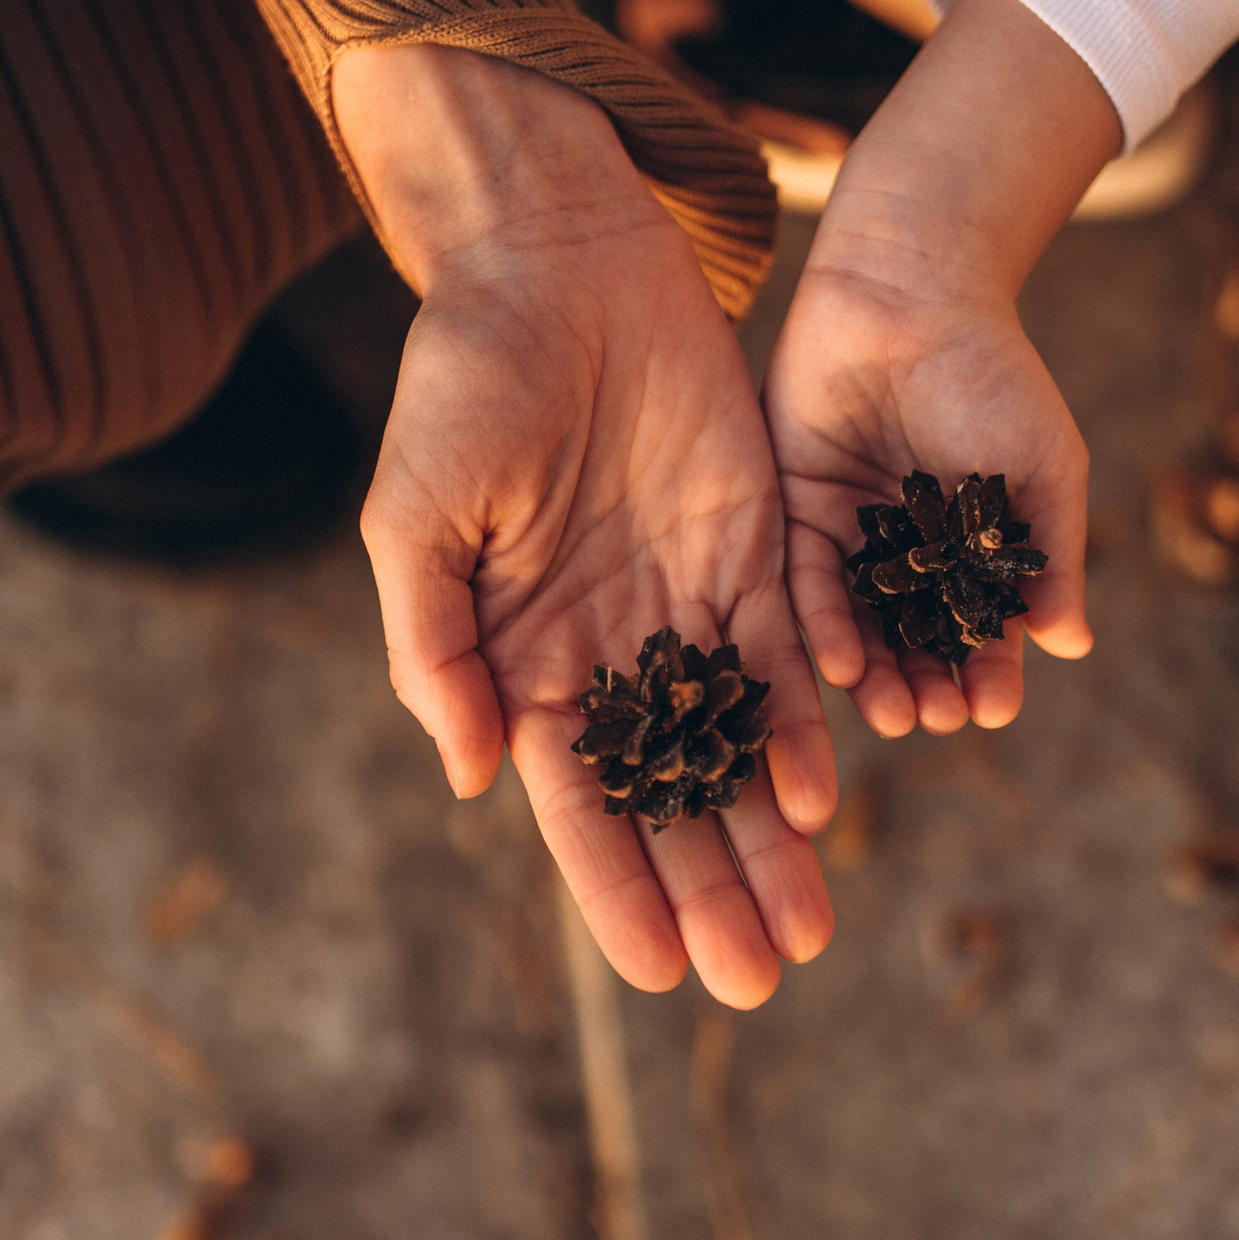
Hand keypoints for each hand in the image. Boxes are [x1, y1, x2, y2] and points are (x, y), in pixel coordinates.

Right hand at [336, 45, 834, 1008]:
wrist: (552, 261)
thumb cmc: (460, 384)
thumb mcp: (416, 516)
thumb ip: (435, 649)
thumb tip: (469, 779)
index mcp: (515, 661)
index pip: (574, 804)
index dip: (615, 888)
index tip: (657, 973)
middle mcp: (604, 654)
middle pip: (666, 800)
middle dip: (707, 889)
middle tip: (756, 978)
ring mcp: (680, 607)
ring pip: (731, 751)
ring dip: (764, 841)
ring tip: (804, 930)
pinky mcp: (749, 552)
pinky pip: (783, 661)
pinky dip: (799, 733)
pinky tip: (822, 804)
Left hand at [767, 0, 1117, 735]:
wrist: (913, 292)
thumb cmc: (993, 372)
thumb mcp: (1045, 467)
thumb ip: (1052, 554)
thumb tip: (1071, 645)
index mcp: (969, 549)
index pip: (976, 632)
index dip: (987, 675)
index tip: (993, 710)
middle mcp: (906, 555)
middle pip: (912, 644)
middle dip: (928, 688)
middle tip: (938, 721)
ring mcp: (849, 537)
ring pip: (859, 628)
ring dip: (876, 678)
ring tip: (894, 715)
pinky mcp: (797, 511)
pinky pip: (806, 584)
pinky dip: (824, 628)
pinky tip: (842, 667)